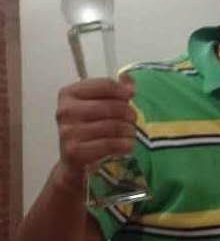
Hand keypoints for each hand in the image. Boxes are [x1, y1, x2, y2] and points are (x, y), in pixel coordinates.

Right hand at [54, 74, 136, 190]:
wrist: (73, 160)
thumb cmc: (88, 129)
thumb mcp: (96, 105)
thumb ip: (113, 90)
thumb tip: (128, 80)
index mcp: (69, 94)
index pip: (104, 85)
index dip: (122, 90)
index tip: (131, 95)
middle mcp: (65, 111)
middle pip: (110, 106)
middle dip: (128, 112)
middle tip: (133, 118)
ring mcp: (68, 132)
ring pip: (112, 126)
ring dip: (128, 130)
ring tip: (131, 132)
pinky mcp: (75, 151)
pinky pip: (109, 144)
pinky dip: (124, 145)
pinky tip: (128, 145)